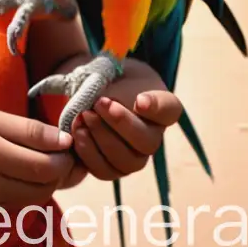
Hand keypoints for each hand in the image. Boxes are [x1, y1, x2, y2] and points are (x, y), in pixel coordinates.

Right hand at [0, 106, 86, 210]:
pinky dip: (27, 190)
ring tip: (39, 159)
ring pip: (34, 199)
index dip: (63, 155)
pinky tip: (20, 172)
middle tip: (58, 151)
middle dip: (59, 170)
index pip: (45, 165)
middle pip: (43, 186)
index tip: (66, 141)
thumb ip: (27, 129)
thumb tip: (64, 140)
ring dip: (45, 181)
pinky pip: (17, 204)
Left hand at [69, 65, 182, 181]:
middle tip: (99, 103)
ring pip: (128, 161)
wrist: (89, 93)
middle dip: (120, 123)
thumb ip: (115, 90)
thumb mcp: (114, 74)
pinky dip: (88, 152)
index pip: (169, 109)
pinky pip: (105, 171)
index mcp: (160, 107)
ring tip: (83, 116)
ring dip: (102, 138)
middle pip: (148, 142)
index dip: (157, 107)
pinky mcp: (112, 168)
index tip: (140, 100)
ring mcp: (134, 156)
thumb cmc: (108, 80)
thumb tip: (106, 104)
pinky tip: (78, 131)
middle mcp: (152, 136)